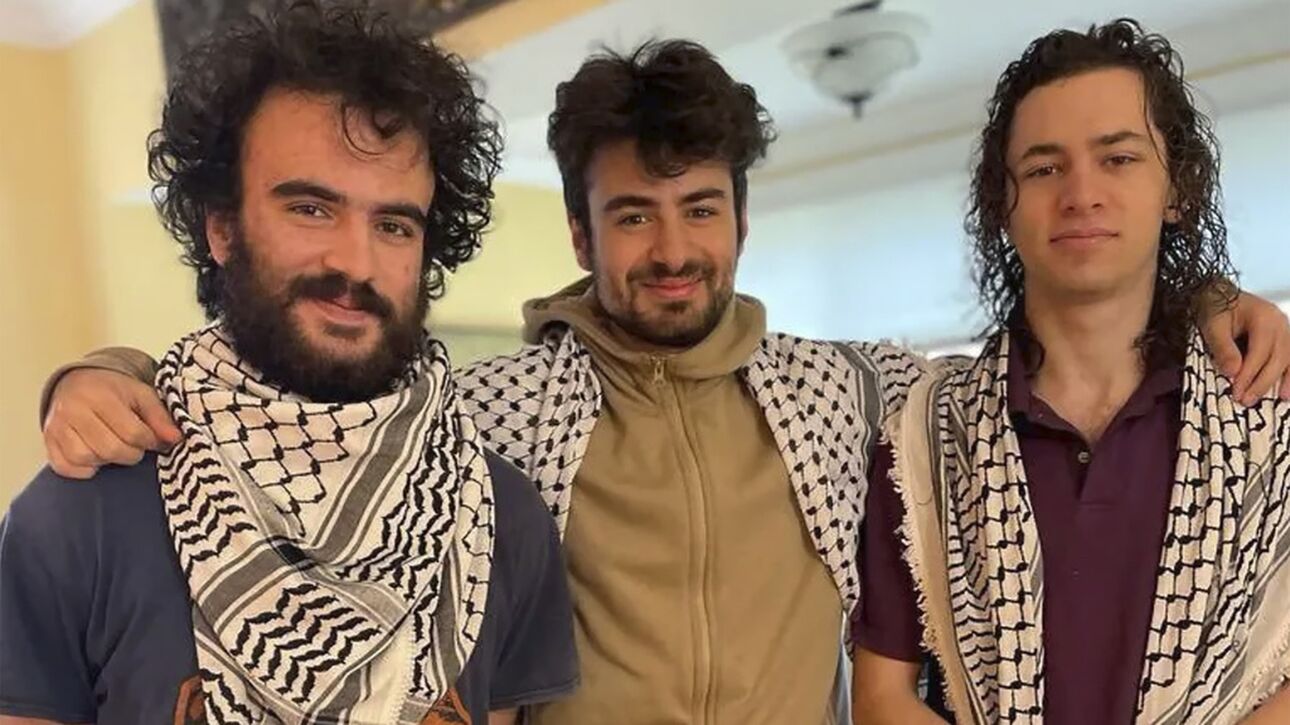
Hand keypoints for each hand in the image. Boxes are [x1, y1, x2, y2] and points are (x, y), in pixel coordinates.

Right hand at [42, 368, 180, 478]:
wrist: (76, 381)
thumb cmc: (113, 390)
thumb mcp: (141, 394)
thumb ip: (160, 416)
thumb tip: (176, 438)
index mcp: (100, 396)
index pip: (132, 432)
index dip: (149, 441)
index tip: (153, 440)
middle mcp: (74, 410)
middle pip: (110, 449)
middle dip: (131, 453)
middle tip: (136, 446)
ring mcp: (57, 426)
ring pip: (86, 458)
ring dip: (107, 461)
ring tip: (115, 448)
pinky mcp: (47, 441)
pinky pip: (64, 467)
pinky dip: (83, 469)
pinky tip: (96, 458)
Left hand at [1201, 291, 1289, 403]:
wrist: (1219, 293)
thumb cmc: (1214, 308)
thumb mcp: (1212, 325)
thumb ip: (1223, 348)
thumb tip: (1233, 373)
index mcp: (1264, 317)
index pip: (1260, 351)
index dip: (1250, 374)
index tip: (1237, 392)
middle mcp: (1280, 323)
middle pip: (1278, 357)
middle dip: (1263, 382)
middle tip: (1247, 401)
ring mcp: (1285, 329)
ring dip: (1286, 379)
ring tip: (1281, 399)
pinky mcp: (1284, 336)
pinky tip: (1289, 389)